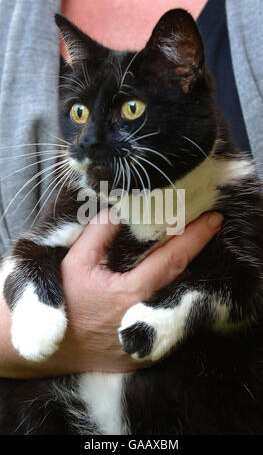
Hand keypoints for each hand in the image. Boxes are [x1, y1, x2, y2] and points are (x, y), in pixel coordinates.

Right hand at [57, 209, 222, 373]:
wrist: (54, 349)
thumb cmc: (64, 303)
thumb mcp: (76, 262)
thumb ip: (100, 232)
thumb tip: (122, 212)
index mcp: (132, 293)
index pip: (173, 258)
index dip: (196, 237)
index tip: (213, 219)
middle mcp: (148, 317)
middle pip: (182, 277)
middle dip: (194, 250)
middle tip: (200, 228)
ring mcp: (152, 339)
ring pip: (177, 299)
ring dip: (181, 273)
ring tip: (180, 250)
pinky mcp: (150, 353)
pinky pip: (169, 318)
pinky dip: (170, 295)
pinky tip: (162, 282)